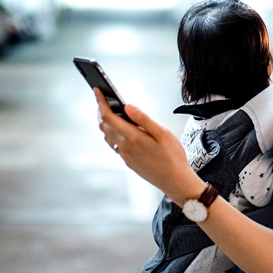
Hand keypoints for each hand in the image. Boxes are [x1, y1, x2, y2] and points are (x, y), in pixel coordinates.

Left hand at [94, 89, 204, 204]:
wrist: (175, 182)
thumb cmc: (172, 157)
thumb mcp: (162, 133)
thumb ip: (143, 119)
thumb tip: (127, 106)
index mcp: (132, 138)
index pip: (108, 117)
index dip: (101, 102)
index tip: (97, 90)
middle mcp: (124, 148)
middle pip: (104, 125)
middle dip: (101, 109)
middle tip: (102, 96)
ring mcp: (124, 156)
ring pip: (107, 135)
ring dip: (105, 121)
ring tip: (108, 109)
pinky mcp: (128, 161)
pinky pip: (114, 143)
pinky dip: (111, 131)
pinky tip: (119, 127)